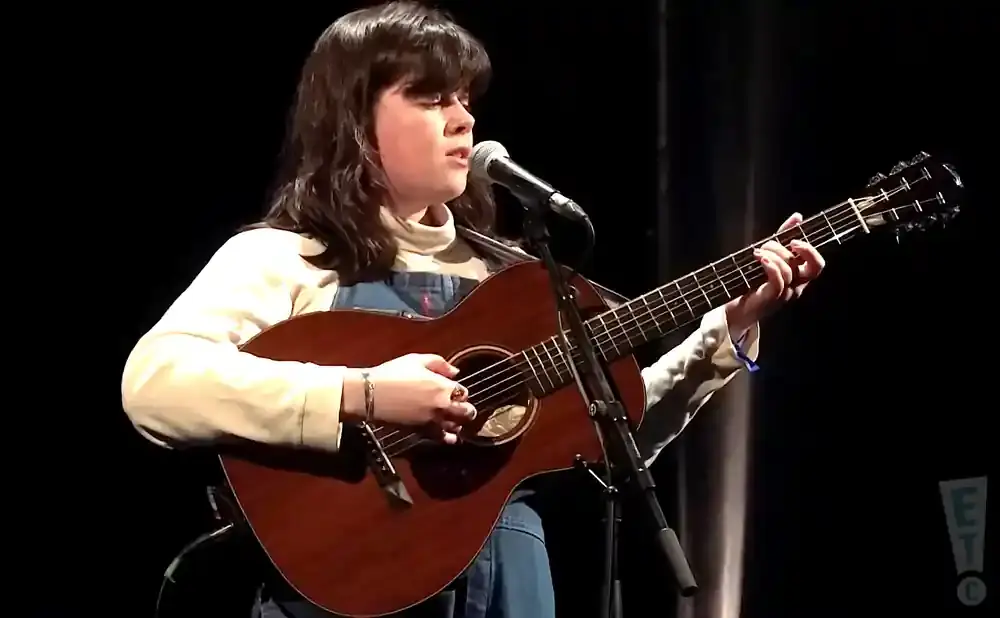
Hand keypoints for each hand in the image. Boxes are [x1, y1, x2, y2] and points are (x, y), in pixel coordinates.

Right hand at [344, 353, 475, 443]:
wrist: (371, 394)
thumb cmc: (393, 374)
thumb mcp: (417, 360)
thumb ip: (440, 364)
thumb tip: (455, 372)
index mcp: (443, 387)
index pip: (464, 392)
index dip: (459, 391)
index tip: (452, 390)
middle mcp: (443, 406)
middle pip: (467, 413)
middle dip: (467, 410)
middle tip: (461, 408)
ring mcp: (433, 421)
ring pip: (457, 427)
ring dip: (458, 423)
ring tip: (454, 420)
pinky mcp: (422, 432)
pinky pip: (442, 438)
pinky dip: (449, 438)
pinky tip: (449, 435)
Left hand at [725, 212, 825, 333]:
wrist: (737, 309)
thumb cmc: (754, 282)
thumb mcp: (770, 256)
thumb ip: (783, 238)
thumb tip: (798, 217)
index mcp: (799, 277)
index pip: (818, 265)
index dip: (810, 250)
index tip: (793, 240)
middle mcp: (796, 287)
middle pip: (810, 267)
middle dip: (791, 249)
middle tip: (768, 245)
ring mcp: (785, 294)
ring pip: (789, 270)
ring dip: (772, 255)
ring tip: (756, 253)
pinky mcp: (772, 298)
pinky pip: (779, 280)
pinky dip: (770, 266)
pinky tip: (759, 259)